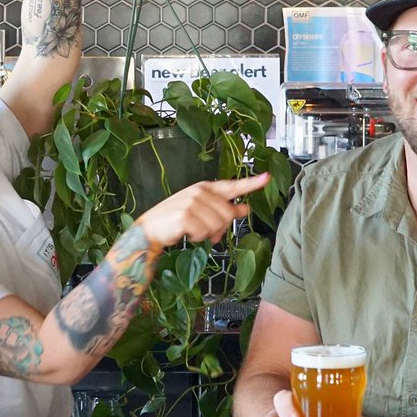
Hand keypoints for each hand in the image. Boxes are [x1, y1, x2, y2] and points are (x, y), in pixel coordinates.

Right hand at [135, 172, 269, 249]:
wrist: (149, 229)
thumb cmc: (175, 220)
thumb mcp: (201, 212)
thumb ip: (222, 209)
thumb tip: (245, 209)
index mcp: (205, 188)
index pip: (232, 186)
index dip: (251, 183)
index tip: (267, 178)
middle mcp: (199, 192)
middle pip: (228, 214)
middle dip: (220, 227)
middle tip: (208, 233)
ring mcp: (192, 203)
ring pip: (217, 225)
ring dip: (207, 234)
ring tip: (194, 231)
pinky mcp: (185, 216)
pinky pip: (204, 233)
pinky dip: (197, 237)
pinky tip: (186, 233)